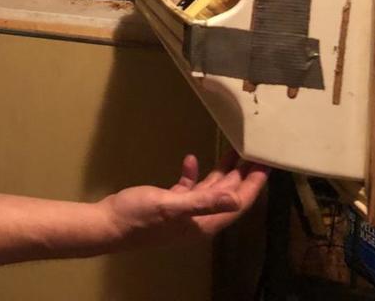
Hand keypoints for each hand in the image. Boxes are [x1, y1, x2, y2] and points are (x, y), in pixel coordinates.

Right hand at [99, 151, 268, 249]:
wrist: (108, 224)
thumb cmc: (140, 217)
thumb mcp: (172, 207)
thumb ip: (204, 202)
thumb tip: (236, 200)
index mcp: (205, 222)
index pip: (238, 202)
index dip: (254, 184)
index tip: (266, 164)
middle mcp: (199, 218)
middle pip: (228, 195)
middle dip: (243, 175)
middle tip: (255, 152)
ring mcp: (184, 212)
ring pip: (211, 190)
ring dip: (222, 172)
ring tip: (233, 150)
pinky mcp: (169, 204)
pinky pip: (188, 188)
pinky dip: (193, 174)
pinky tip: (191, 159)